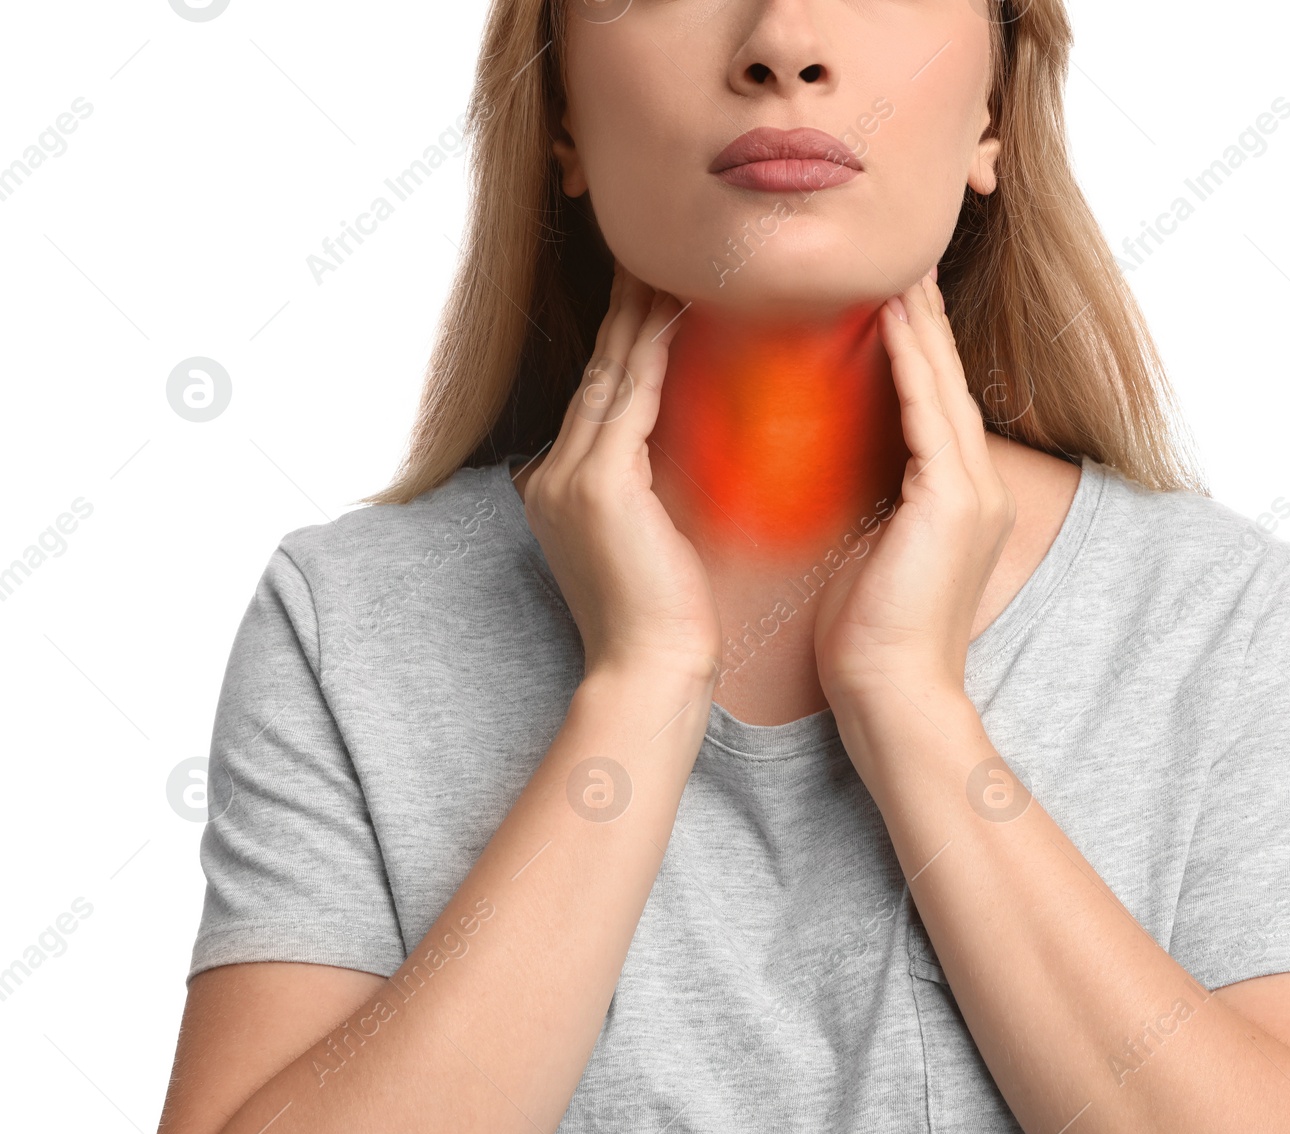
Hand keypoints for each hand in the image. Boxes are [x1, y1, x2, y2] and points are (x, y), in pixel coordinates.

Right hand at [518, 263, 720, 682]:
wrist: (651, 670)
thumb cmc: (665, 619)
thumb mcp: (649, 541)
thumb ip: (648, 493)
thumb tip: (678, 459)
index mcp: (563, 490)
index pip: (600, 398)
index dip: (623, 342)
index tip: (652, 295)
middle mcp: (556, 476)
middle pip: (599, 372)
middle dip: (626, 311)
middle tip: (654, 252)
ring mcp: (571, 477)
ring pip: (612, 374)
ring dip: (640, 314)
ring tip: (668, 262)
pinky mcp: (600, 485)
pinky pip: (631, 396)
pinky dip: (654, 349)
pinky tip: (678, 310)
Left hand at [812, 266, 1015, 708]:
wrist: (892, 697)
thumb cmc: (868, 637)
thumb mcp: (867, 549)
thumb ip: (867, 499)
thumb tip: (830, 464)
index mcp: (956, 497)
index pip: (930, 401)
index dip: (910, 342)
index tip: (880, 290)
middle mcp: (977, 484)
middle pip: (945, 377)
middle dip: (920, 314)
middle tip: (892, 252)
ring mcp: (973, 491)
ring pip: (942, 382)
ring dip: (917, 319)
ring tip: (891, 262)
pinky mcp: (954, 501)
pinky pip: (929, 411)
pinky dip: (910, 359)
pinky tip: (887, 313)